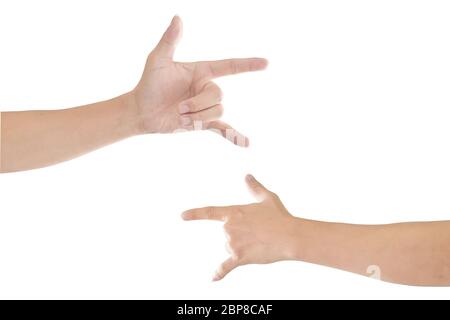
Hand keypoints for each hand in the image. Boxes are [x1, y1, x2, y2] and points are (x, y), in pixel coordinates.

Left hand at [132, 16, 267, 146]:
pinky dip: (234, 135)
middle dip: (198, 104)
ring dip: (198, 117)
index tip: (265, 63)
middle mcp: (206, 88)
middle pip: (218, 95)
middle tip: (179, 108)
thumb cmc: (148, 83)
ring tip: (181, 118)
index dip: (247, 64)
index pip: (229, 66)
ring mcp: (205, 107)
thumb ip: (170, 40)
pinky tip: (245, 144)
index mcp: (201, 72)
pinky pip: (222, 129)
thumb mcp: (158, 60)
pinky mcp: (202, 123)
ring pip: (217, 112)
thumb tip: (177, 18)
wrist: (142, 111)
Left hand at [182, 174, 298, 280]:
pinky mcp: (238, 258)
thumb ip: (254, 188)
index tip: (182, 216)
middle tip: (259, 233)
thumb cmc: (280, 217)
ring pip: (231, 248)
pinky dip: (219, 273)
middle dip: (241, 235)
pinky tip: (212, 279)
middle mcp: (229, 227)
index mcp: (234, 212)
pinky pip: (225, 267)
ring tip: (261, 243)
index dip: (194, 214)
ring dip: (243, 248)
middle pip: (228, 234)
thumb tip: (247, 176)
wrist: (289, 236)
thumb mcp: (267, 198)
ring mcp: (232, 243)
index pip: (210, 212)